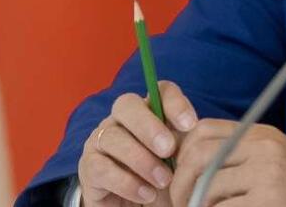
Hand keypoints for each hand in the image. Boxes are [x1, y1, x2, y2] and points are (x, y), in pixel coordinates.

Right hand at [78, 81, 198, 205]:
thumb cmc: (162, 177)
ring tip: (163, 180)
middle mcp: (120, 119)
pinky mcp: (89, 167)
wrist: (138, 206)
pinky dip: (127, 183)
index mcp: (148, 111)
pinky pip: (102, 168)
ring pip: (113, 138)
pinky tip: (146, 194)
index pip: (159, 90)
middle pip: (127, 105)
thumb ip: (185, 141)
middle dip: (149, 127)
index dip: (174, 102)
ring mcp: (100, 140)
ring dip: (141, 160)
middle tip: (169, 150)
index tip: (191, 124)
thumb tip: (196, 131)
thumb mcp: (179, 159)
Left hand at [168, 119, 285, 206]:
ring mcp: (267, 174)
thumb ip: (240, 154)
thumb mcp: (273, 158)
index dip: (182, 154)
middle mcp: (264, 147)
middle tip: (180, 205)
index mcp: (261, 134)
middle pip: (198, 157)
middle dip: (181, 185)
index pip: (203, 131)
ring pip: (207, 189)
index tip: (179, 177)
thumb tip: (188, 160)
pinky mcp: (268, 200)